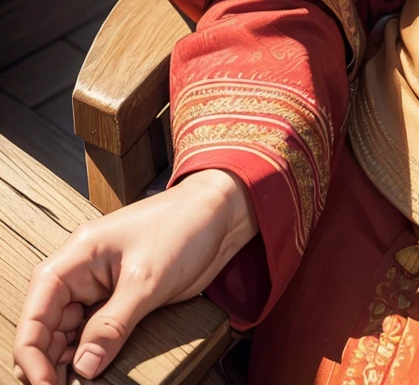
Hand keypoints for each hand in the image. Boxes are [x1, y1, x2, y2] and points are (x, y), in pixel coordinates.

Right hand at [13, 169, 257, 384]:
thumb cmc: (185, 225)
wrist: (222, 212)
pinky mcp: (123, 297)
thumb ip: (112, 325)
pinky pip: (97, 330)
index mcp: (77, 256)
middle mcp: (82, 272)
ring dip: (72, 360)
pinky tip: (99, 371)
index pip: (35, 311)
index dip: (32, 352)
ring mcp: (102, 286)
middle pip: (48, 326)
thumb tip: (84, 367)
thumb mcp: (147, 279)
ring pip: (70, 333)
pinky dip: (95, 352)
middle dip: (50, 361)